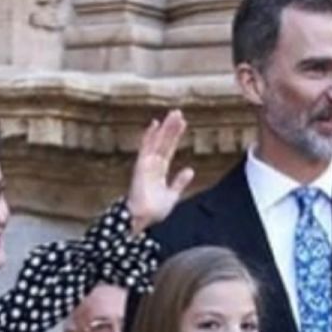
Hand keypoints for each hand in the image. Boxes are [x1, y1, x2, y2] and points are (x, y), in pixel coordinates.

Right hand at [126, 109, 195, 233]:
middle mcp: (153, 164)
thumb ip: (179, 182)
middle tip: (179, 112)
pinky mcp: (141, 165)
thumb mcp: (172, 194)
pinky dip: (150, 135)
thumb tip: (190, 169)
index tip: (182, 124)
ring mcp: (147, 164)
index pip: (169, 149)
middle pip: (164, 142)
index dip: (175, 137)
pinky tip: (155, 124)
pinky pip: (146, 147)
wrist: (144, 218)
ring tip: (173, 114)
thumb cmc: (155, 210)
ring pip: (157, 141)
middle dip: (171, 128)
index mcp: (160, 170)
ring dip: (165, 128)